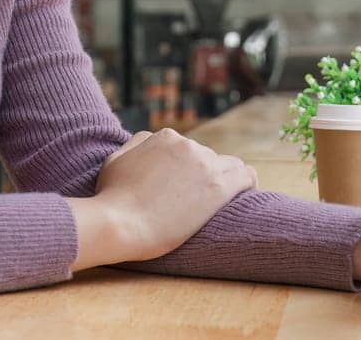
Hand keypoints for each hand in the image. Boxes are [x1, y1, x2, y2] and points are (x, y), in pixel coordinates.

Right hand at [81, 128, 257, 264]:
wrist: (121, 223)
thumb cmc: (112, 196)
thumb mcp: (116, 159)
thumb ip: (137, 144)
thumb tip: (151, 141)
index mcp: (166, 137)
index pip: (187, 148)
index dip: (186, 168)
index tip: (183, 186)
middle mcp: (188, 145)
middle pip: (207, 157)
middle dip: (203, 175)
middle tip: (193, 201)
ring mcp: (205, 166)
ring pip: (229, 165)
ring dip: (226, 179)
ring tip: (221, 200)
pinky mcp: (218, 189)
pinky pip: (246, 177)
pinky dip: (248, 183)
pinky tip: (246, 194)